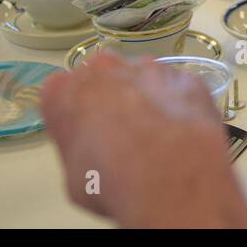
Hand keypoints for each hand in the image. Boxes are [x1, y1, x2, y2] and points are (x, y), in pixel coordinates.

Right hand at [40, 51, 246, 227]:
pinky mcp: (186, 77)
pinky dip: (179, 104)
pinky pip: (177, 88)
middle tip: (122, 133)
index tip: (86, 134)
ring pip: (142, 77)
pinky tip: (184, 131)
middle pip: (103, 77)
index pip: (60, 92)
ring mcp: (149, 68)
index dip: (76, 114)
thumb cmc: (109, 178)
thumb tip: (96, 152)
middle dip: (111, 97)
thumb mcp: (75, 179)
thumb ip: (80, 150)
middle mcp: (104, 69)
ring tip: (158, 134)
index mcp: (64, 92)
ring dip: (147, 97)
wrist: (170, 169)